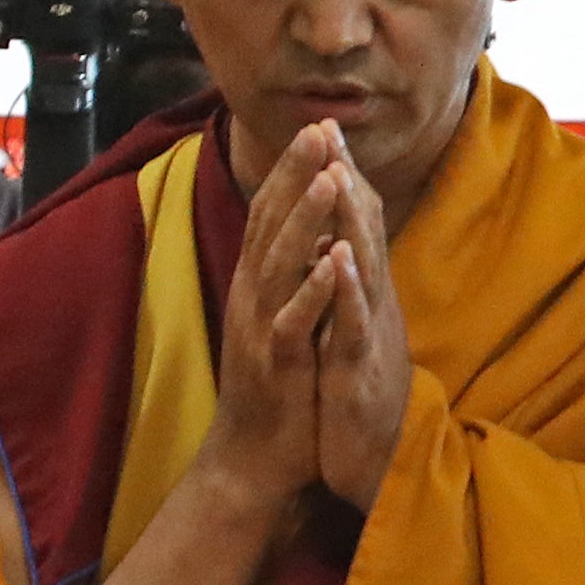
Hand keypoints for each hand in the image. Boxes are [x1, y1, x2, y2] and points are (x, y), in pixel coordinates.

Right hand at [195, 121, 349, 514]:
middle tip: (318, 129)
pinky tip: (330, 261)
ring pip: (280, 262)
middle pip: (271, 224)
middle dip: (295, 175)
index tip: (317, 128)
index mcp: (259, 283)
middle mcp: (253, 296)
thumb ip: (290, 276)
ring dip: (303, 219)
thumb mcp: (284, 320)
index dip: (292, 171)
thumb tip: (309, 234)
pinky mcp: (274, 363)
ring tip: (327, 176)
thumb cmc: (278, 387)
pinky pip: (293, 321)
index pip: (272, 215)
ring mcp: (260, 327)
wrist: (254, 456)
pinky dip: (312, 290)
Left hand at [312, 135, 411, 508]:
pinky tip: (338, 257)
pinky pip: (354, 325)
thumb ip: (351, 293)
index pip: (353, 228)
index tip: (322, 131)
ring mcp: (370, 337)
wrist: (379, 469)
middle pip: (361, 235)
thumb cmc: (361, 402)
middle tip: (329, 126)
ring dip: (349, 222)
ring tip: (337, 172)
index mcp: (364, 298)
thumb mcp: (353, 335)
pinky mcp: (361, 372)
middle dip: (345, 181)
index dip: (340, 180)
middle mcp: (373, 307)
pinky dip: (346, 290)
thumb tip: (341, 248)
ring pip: (362, 269)